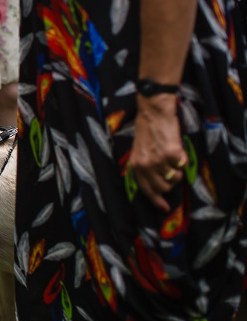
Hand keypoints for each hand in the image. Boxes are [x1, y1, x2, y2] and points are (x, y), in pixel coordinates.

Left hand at [128, 94, 186, 211]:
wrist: (153, 113)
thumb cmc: (147, 130)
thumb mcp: (138, 151)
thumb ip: (144, 166)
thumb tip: (156, 183)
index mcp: (136, 165)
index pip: (146, 189)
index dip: (156, 200)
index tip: (163, 207)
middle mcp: (146, 165)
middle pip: (163, 187)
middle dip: (170, 182)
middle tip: (171, 170)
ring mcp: (159, 160)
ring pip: (175, 178)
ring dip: (178, 170)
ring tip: (173, 157)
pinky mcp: (172, 154)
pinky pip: (184, 166)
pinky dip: (184, 159)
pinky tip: (177, 150)